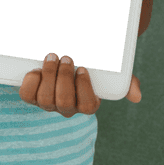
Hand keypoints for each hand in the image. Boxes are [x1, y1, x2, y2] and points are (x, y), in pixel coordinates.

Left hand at [19, 53, 142, 116]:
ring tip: (52, 57)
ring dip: (49, 75)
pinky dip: (31, 82)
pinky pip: (27, 96)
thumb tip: (136, 95)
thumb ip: (125, 81)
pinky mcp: (32, 96)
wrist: (62, 59)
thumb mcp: (107, 73)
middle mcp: (67, 107)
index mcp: (86, 103)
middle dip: (64, 78)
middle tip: (66, 56)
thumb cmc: (87, 68)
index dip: (84, 88)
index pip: (87, 106)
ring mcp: (48, 103)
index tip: (83, 68)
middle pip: (65, 101)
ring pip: (46, 99)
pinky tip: (36, 70)